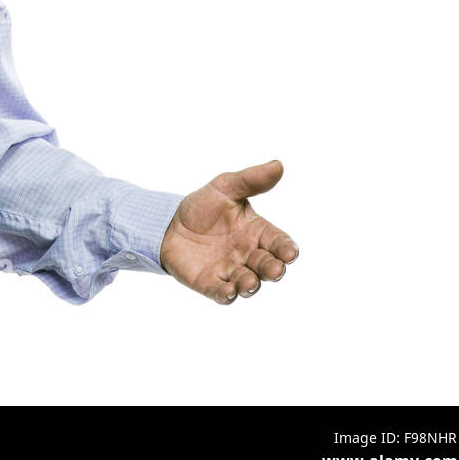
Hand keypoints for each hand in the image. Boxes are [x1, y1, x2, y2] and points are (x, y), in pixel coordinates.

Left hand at [159, 159, 298, 304]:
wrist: (168, 223)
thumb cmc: (203, 207)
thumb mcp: (225, 187)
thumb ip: (251, 180)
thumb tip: (278, 165)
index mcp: (257, 232)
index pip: (278, 242)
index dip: (286, 249)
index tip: (290, 253)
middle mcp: (248, 255)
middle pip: (267, 266)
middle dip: (273, 269)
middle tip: (274, 269)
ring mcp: (230, 271)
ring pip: (248, 283)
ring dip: (251, 285)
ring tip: (249, 282)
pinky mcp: (210, 283)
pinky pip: (221, 293)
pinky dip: (226, 295)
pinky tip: (227, 292)